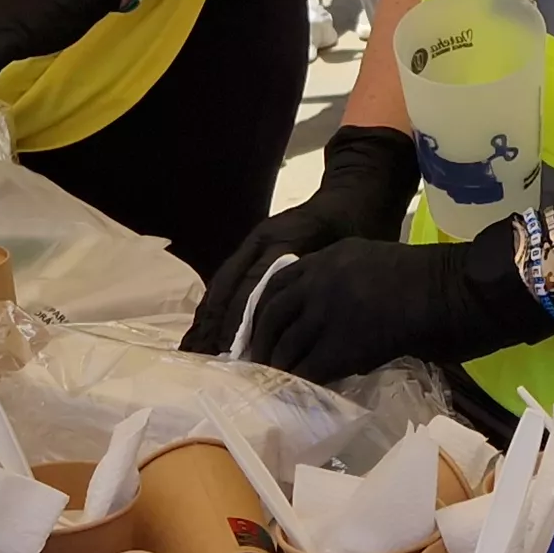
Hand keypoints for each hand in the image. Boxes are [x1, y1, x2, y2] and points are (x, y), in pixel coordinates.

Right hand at [183, 124, 419, 354]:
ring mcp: (254, 241)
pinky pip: (227, 278)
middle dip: (216, 321)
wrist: (354, 196)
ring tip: (196, 349)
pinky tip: (206, 329)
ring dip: (209, 315)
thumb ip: (321, 285)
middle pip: (229, 283)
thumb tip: (298, 329)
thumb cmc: (357, 230)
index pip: (254, 282)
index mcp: (286, 240)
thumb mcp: (346, 256)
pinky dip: (215, 305)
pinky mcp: (252, 247)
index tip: (233, 350)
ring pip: (222, 282)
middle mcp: (262, 239)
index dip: (241, 318)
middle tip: (206, 357)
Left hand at [243, 223, 553, 385]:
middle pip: (273, 313)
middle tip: (256, 362)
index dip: (262, 310)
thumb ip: (344, 278)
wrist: (456, 291)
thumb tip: (323, 311)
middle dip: (262, 341)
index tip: (257, 329)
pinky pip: (309, 367)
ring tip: (274, 384)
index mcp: (330, 257)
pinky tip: (299, 394)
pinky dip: (299, 382)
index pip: (278, 283)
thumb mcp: (375, 262)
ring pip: (286, 344)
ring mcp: (330, 311)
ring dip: (277, 367)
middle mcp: (322, 279)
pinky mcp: (343, 343)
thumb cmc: (428, 279)